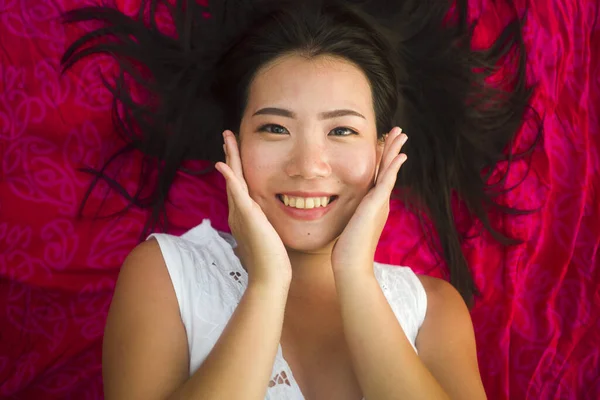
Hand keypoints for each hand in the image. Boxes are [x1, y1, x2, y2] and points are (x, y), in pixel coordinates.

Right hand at [215, 130, 291, 286]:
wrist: (270, 276)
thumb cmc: (272, 260)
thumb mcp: (268, 235)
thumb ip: (264, 225)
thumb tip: (267, 221)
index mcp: (243, 215)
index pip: (239, 185)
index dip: (236, 167)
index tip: (234, 152)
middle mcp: (238, 212)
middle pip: (233, 177)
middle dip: (230, 155)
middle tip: (227, 135)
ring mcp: (240, 214)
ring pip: (233, 179)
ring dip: (230, 157)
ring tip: (227, 139)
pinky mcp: (246, 216)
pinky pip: (236, 193)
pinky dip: (230, 177)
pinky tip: (223, 163)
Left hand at [331, 127, 407, 275]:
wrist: (351, 264)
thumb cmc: (346, 250)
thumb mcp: (348, 226)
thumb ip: (349, 215)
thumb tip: (340, 210)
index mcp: (373, 204)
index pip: (378, 175)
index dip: (382, 158)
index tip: (384, 143)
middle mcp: (379, 201)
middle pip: (387, 168)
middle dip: (392, 148)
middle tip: (399, 131)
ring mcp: (380, 202)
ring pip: (389, 169)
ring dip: (394, 150)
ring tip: (401, 133)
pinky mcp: (377, 204)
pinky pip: (387, 180)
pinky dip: (394, 166)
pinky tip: (401, 154)